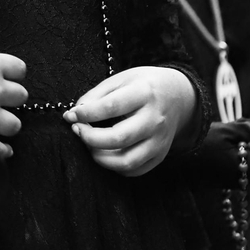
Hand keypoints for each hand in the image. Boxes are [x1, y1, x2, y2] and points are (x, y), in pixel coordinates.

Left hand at [64, 66, 196, 176]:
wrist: (178, 96)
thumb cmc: (143, 86)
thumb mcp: (121, 79)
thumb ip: (96, 95)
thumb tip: (74, 114)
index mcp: (144, 93)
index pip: (111, 107)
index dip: (86, 114)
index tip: (71, 115)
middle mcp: (154, 119)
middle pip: (118, 138)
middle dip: (89, 138)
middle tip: (77, 130)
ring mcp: (159, 141)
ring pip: (126, 161)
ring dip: (99, 157)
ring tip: (90, 144)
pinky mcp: (160, 155)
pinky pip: (134, 170)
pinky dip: (114, 166)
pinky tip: (106, 153)